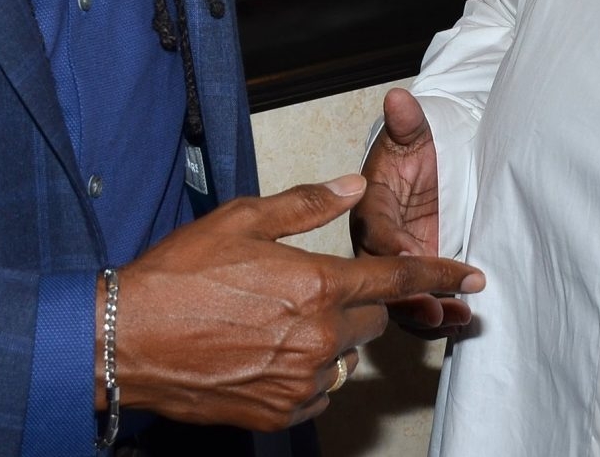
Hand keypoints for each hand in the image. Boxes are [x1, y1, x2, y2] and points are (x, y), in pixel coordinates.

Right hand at [113, 175, 482, 429]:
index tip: (472, 277)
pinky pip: (319, 392)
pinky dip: (306, 372)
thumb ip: (307, 203)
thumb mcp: (243, 220)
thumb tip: (354, 187)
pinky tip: (266, 352)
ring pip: (344, 357)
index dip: (441, 275)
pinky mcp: (281, 412)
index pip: (397, 279)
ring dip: (326, 339)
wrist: (127, 341)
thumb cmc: (179, 276)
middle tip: (306, 287)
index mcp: (316, 285)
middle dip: (355, 300)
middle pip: (372, 318)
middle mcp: (318, 338)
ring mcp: (301, 382)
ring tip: (272, 321)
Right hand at [351, 88, 469, 336]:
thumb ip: (408, 123)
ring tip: (454, 317)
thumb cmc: (416, 153)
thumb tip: (400, 97)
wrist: (428, 172)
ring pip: (396, 301)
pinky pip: (414, 308)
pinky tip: (461, 319)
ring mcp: (391, 267)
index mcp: (369, 207)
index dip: (391, 243)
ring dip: (423, 314)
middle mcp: (374, 243)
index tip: (412, 253)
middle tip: (434, 306)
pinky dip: (435, 318)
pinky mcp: (409, 282)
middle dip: (406, 296)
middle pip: (379, 278)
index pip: (374, 228)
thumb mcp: (413, 136)